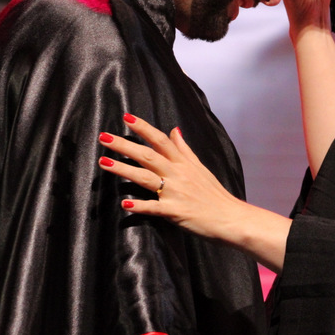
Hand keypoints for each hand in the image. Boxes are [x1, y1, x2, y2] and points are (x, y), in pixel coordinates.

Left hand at [98, 113, 244, 237]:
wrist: (230, 217)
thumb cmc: (214, 194)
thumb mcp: (200, 167)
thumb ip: (184, 149)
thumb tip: (175, 130)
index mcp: (183, 163)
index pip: (161, 140)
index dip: (143, 128)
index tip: (126, 117)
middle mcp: (177, 174)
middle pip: (147, 155)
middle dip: (124, 145)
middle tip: (103, 137)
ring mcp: (176, 193)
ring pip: (145, 177)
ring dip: (123, 170)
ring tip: (104, 162)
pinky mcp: (175, 212)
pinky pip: (155, 208)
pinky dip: (140, 206)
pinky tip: (125, 204)